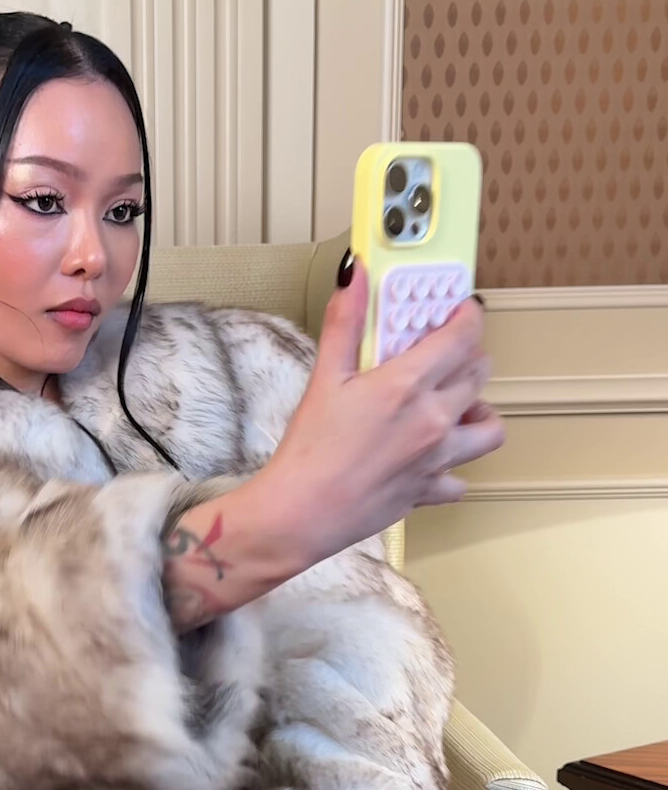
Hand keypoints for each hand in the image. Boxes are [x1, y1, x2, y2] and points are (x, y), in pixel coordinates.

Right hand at [252, 257, 505, 569]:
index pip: (463, 337)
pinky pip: (461, 480)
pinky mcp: (429, 491)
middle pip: (479, 375)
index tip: (463, 311)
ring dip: (479, 413)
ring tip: (456, 408)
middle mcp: (433, 421)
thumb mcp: (325, 377)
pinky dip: (454, 469)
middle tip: (445, 355)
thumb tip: (355, 274)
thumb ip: (345, 322)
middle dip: (468, 358)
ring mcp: (437, 459)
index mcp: (408, 386)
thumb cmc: (308, 451)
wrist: (299, 515)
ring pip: (489, 429)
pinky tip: (433, 459)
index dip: (469, 317)